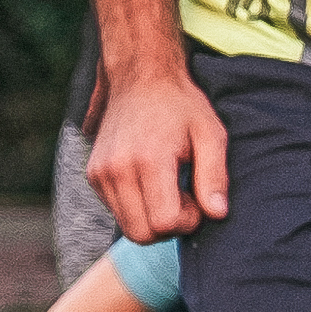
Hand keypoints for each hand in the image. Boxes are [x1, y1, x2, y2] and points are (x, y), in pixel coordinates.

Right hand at [85, 68, 228, 239]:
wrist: (140, 76)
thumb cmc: (181, 105)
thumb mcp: (210, 134)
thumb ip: (215, 176)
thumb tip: (217, 214)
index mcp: (148, 160)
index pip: (164, 222)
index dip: (187, 220)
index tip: (197, 198)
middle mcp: (117, 170)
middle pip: (142, 234)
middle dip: (169, 226)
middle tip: (184, 197)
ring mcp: (100, 173)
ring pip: (128, 228)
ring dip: (152, 219)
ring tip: (168, 188)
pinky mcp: (93, 174)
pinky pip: (117, 212)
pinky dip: (137, 209)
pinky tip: (151, 183)